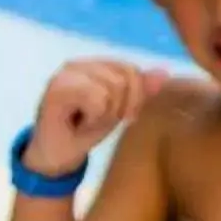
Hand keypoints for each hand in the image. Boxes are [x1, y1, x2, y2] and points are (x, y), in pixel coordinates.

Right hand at [27, 60, 165, 174]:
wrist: (57, 157)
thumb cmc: (85, 131)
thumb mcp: (120, 110)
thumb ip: (139, 91)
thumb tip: (163, 73)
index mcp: (95, 65)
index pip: (132, 70)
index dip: (135, 98)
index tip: (120, 117)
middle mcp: (80, 63)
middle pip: (126, 77)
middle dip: (120, 107)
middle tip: (98, 120)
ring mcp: (67, 72)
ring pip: (113, 87)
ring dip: (106, 114)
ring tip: (87, 121)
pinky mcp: (58, 86)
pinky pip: (98, 98)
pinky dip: (94, 117)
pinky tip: (79, 123)